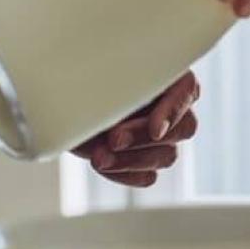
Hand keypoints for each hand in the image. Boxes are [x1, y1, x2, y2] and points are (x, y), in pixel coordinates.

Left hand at [71, 71, 200, 187]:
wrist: (61, 101)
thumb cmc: (82, 76)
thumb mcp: (97, 71)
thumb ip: (118, 79)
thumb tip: (128, 85)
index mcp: (166, 74)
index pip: (188, 90)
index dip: (174, 111)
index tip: (155, 130)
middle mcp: (171, 106)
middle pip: (183, 128)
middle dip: (143, 137)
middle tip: (113, 139)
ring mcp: (162, 138)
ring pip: (167, 156)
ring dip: (131, 160)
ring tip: (98, 157)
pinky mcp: (145, 161)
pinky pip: (147, 177)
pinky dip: (124, 174)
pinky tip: (103, 164)